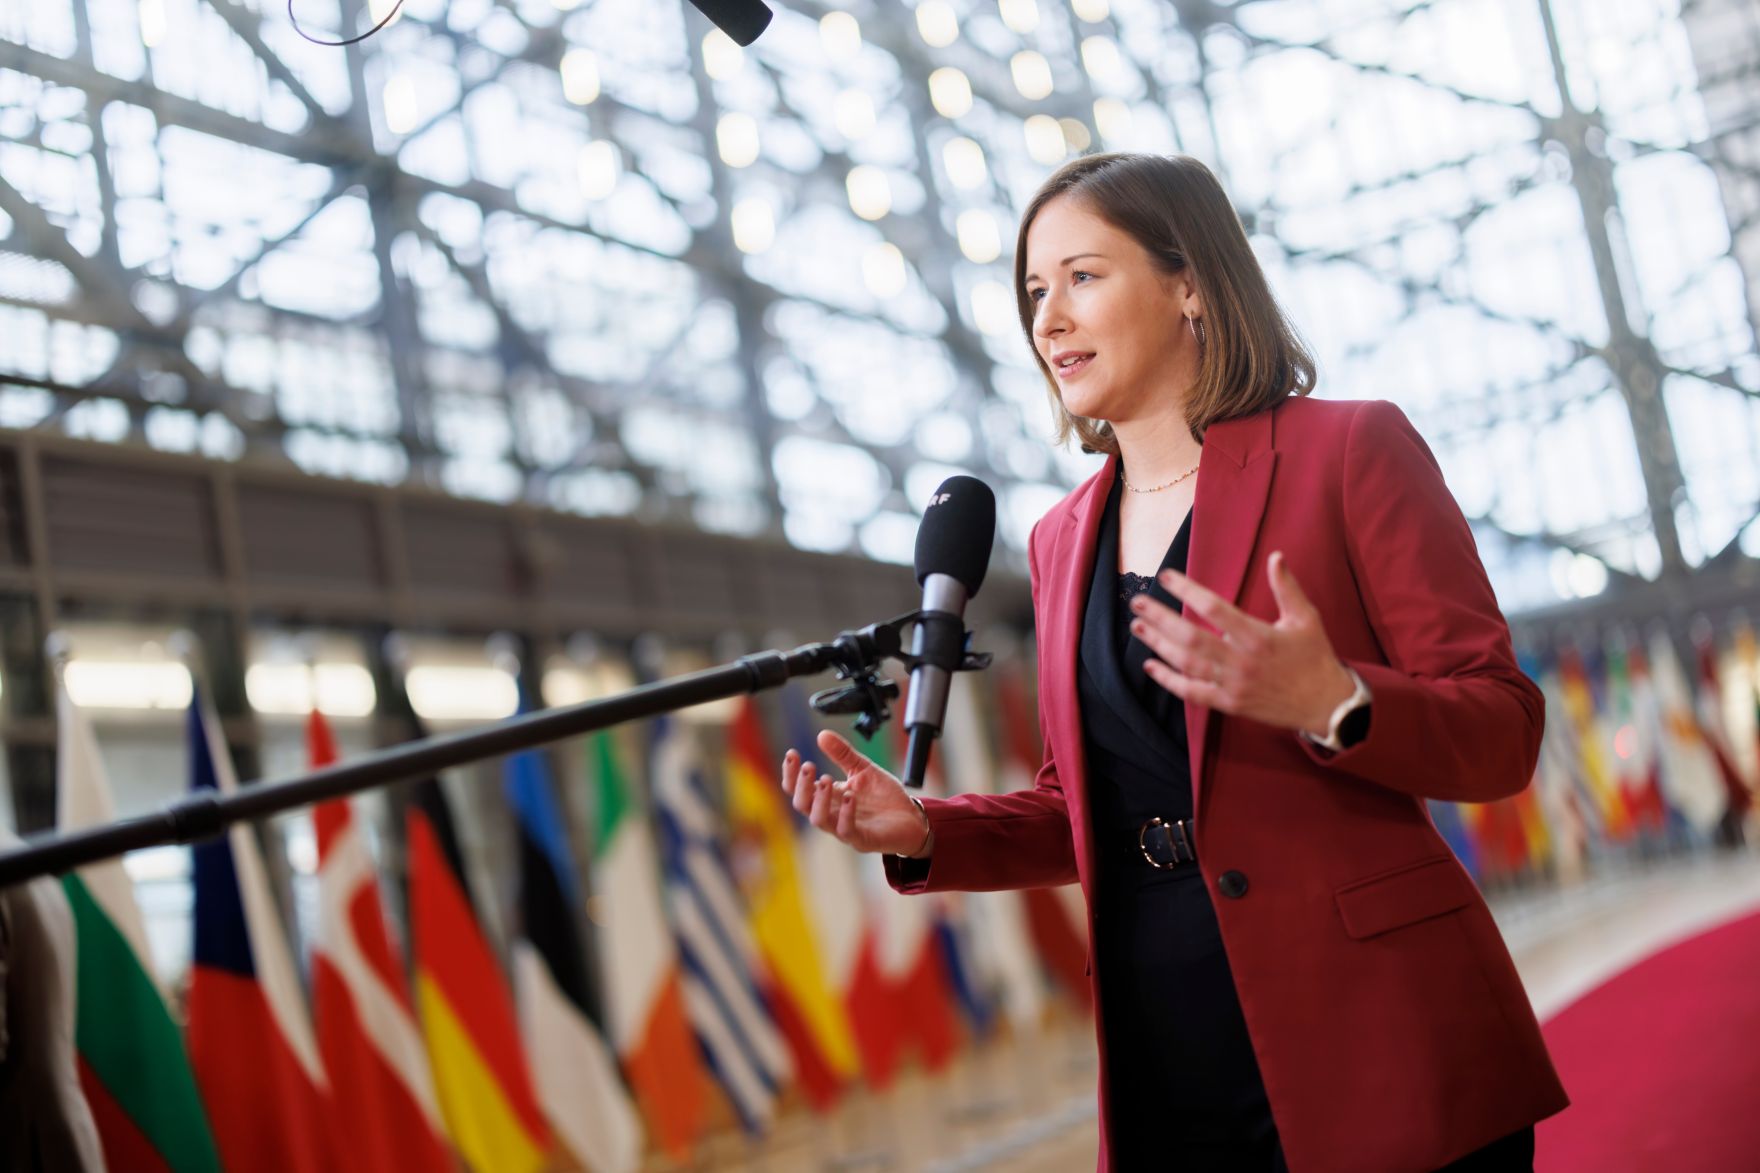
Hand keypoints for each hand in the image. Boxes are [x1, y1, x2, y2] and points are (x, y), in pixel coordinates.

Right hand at [780, 731, 930, 855]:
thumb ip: (843, 754)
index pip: (800, 788)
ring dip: (819, 800)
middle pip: (802, 804)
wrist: (912, 817)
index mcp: (828, 797)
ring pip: (819, 820)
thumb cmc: (884, 797)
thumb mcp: (863, 768)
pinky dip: (845, 814)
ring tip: (826, 779)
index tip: (792, 754)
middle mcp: (831, 813)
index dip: (791, 773)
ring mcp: (844, 828)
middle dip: (801, 785)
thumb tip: (822, 735)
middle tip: (808, 766)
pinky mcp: (862, 839)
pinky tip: (849, 797)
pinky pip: (847, 830)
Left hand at [1129, 550, 1355, 735]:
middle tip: (1137, 602)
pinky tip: (1150, 666)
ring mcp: (1233, 685)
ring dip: (1158, 645)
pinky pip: (1192, 693)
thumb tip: (1276, 556)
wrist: (1325, 705)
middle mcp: (1242, 661)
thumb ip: (1287, 588)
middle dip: (1159, 618)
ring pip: (1186, 664)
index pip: (1213, 609)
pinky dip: (1169, 680)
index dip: (1186, 590)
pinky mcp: (1229, 704)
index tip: (1166, 576)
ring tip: (1137, 627)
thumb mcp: (1306, 618)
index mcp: (1258, 636)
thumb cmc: (1315, 657)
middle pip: (1190, 638)